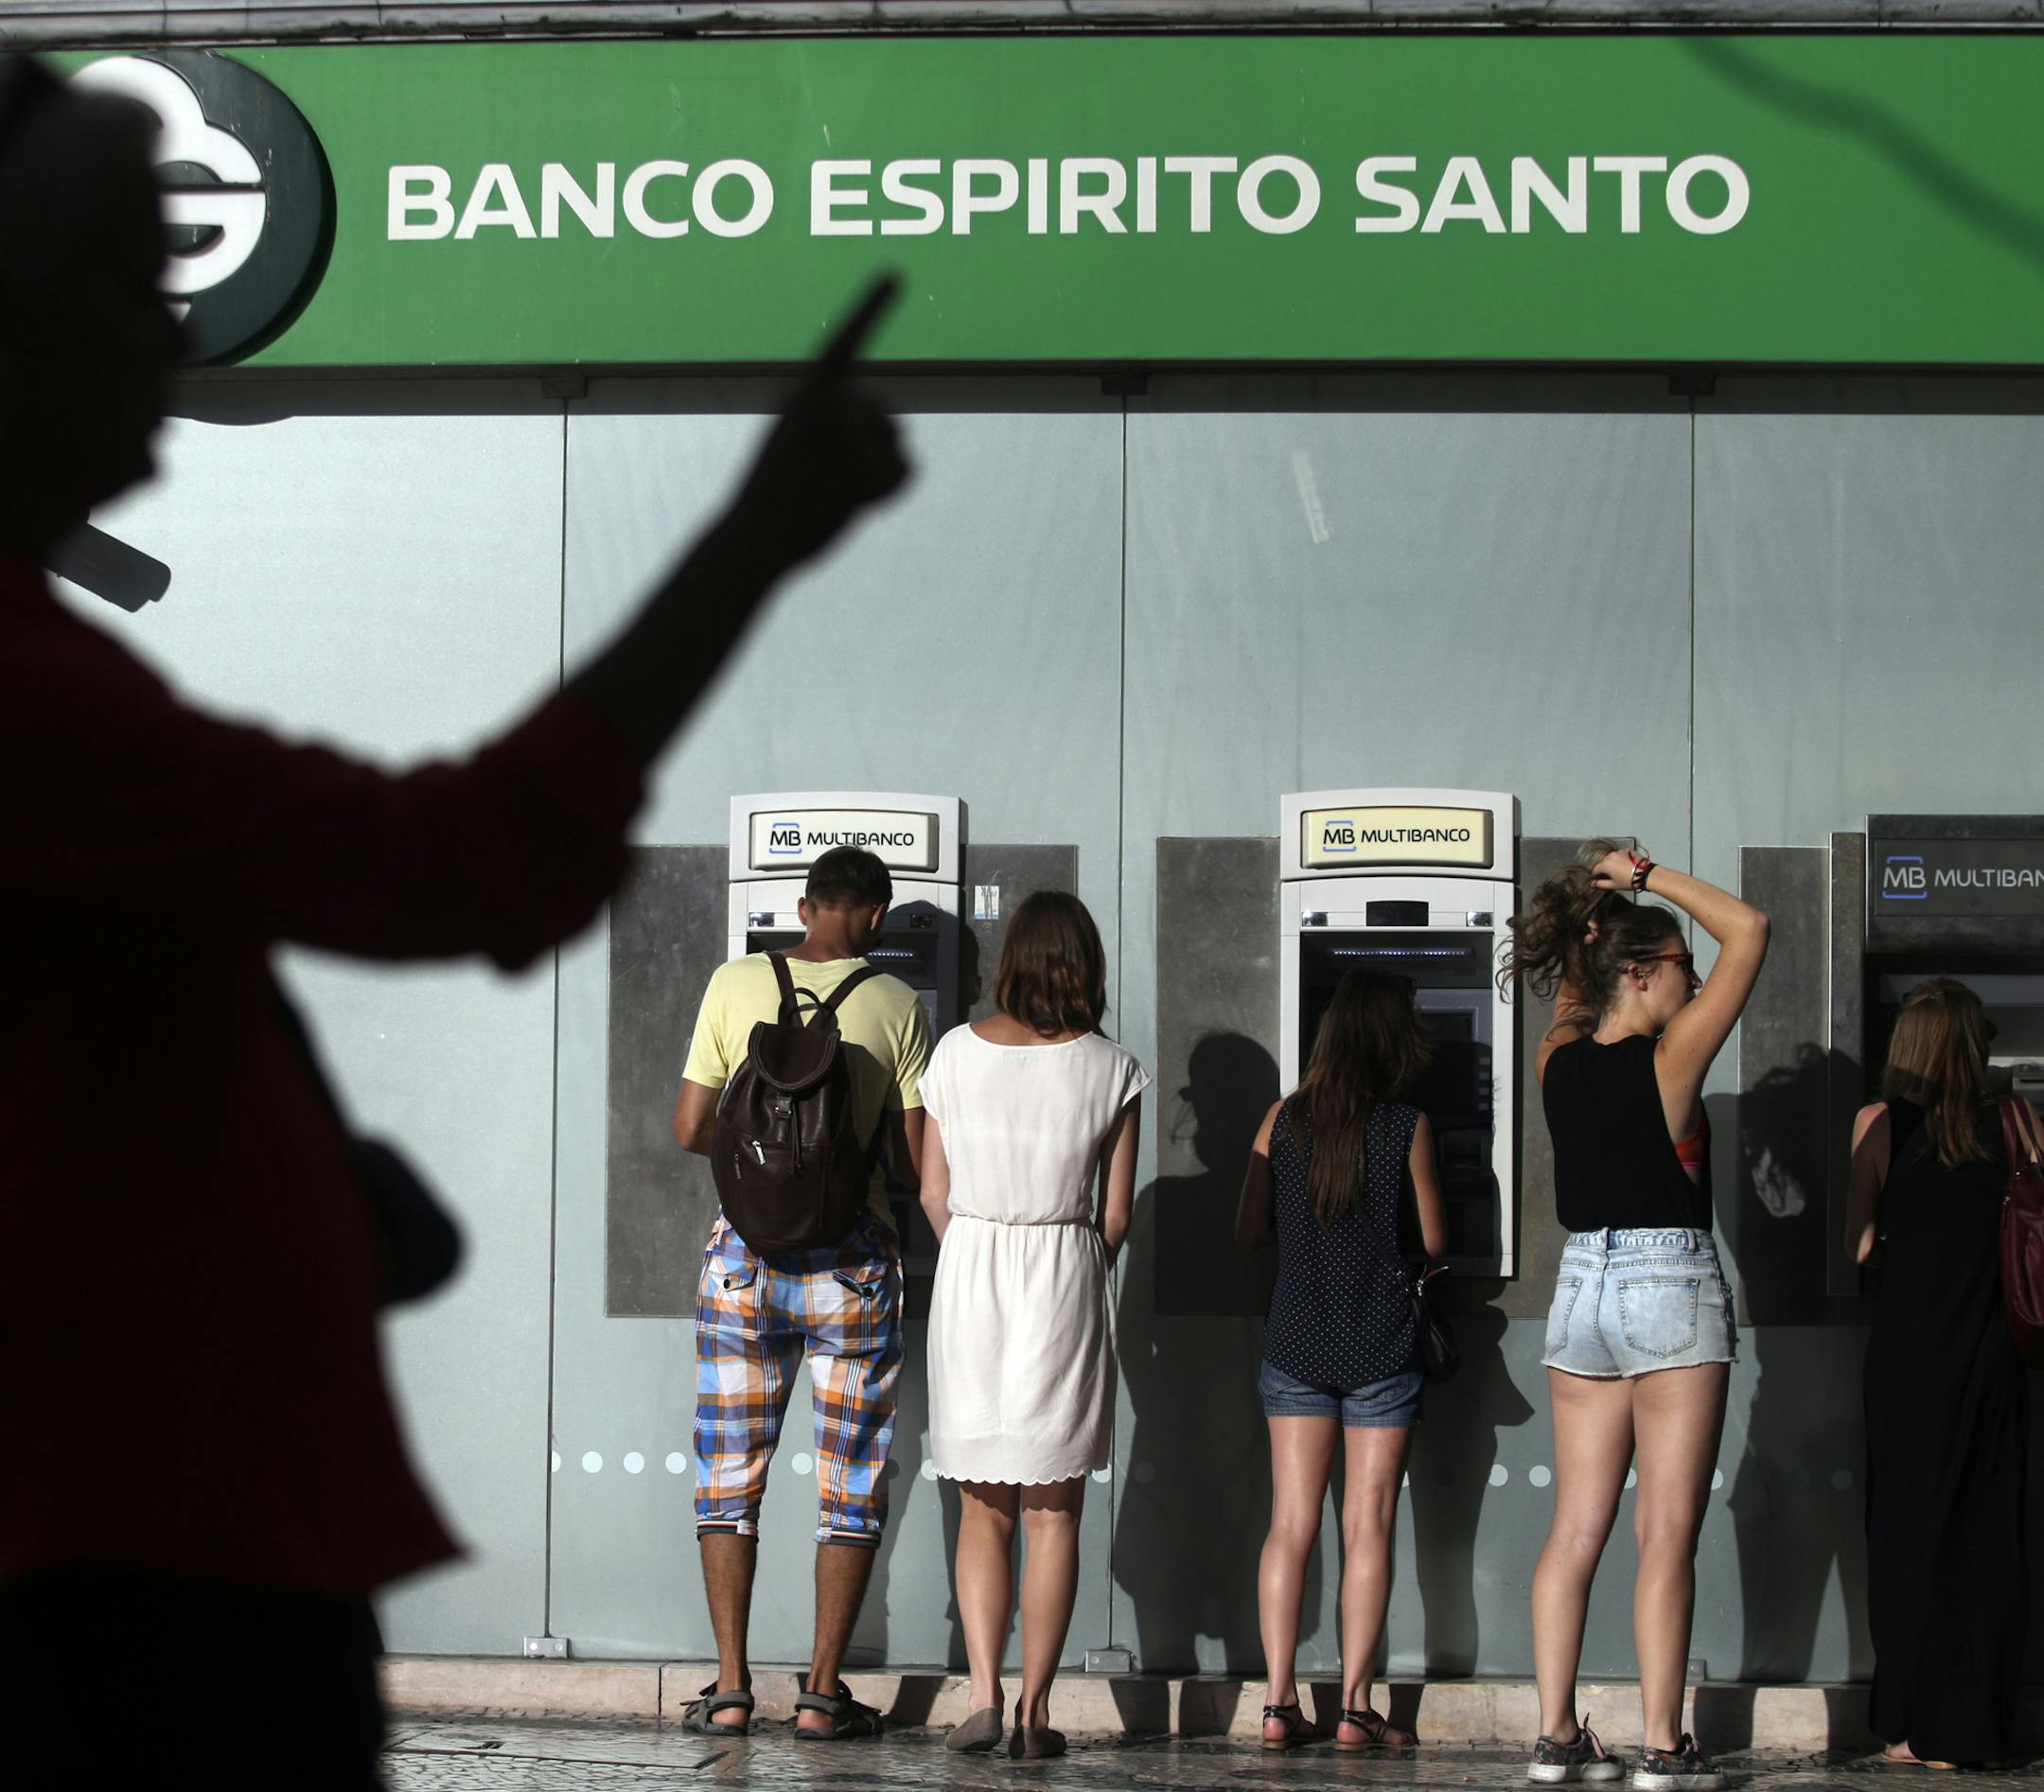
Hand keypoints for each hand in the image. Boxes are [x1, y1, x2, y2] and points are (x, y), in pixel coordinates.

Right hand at [723, 276, 910, 573]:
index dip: (871, 307)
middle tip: (837, 480)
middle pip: (886, 409)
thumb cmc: (773, 503)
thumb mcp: (798, 455)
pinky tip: (853, 506)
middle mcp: (823, 399)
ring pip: (898, 440)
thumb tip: (899, 447)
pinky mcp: (864, 461)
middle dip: (879, 443)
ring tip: (835, 494)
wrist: (750, 543)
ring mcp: (844, 429)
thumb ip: (840, 436)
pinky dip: (889, 495)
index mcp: (802, 392)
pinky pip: (907, 471)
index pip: (843, 342)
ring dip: (880, 473)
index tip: (896, 272)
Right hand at [1588, 845, 1647, 890]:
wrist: (1646, 874)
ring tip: (1619, 870)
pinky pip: (1620, 854)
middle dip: (1604, 868)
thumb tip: (1592, 883)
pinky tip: (1626, 865)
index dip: (1596, 875)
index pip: (1595, 869)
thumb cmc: (1628, 881)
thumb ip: (1601, 884)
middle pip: (1603, 862)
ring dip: (1612, 862)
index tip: (1600, 879)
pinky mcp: (1628, 850)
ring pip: (1611, 857)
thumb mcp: (1614, 885)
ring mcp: (1619, 851)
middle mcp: (1610, 855)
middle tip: (1610, 875)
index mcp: (1605, 864)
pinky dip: (1620, 859)